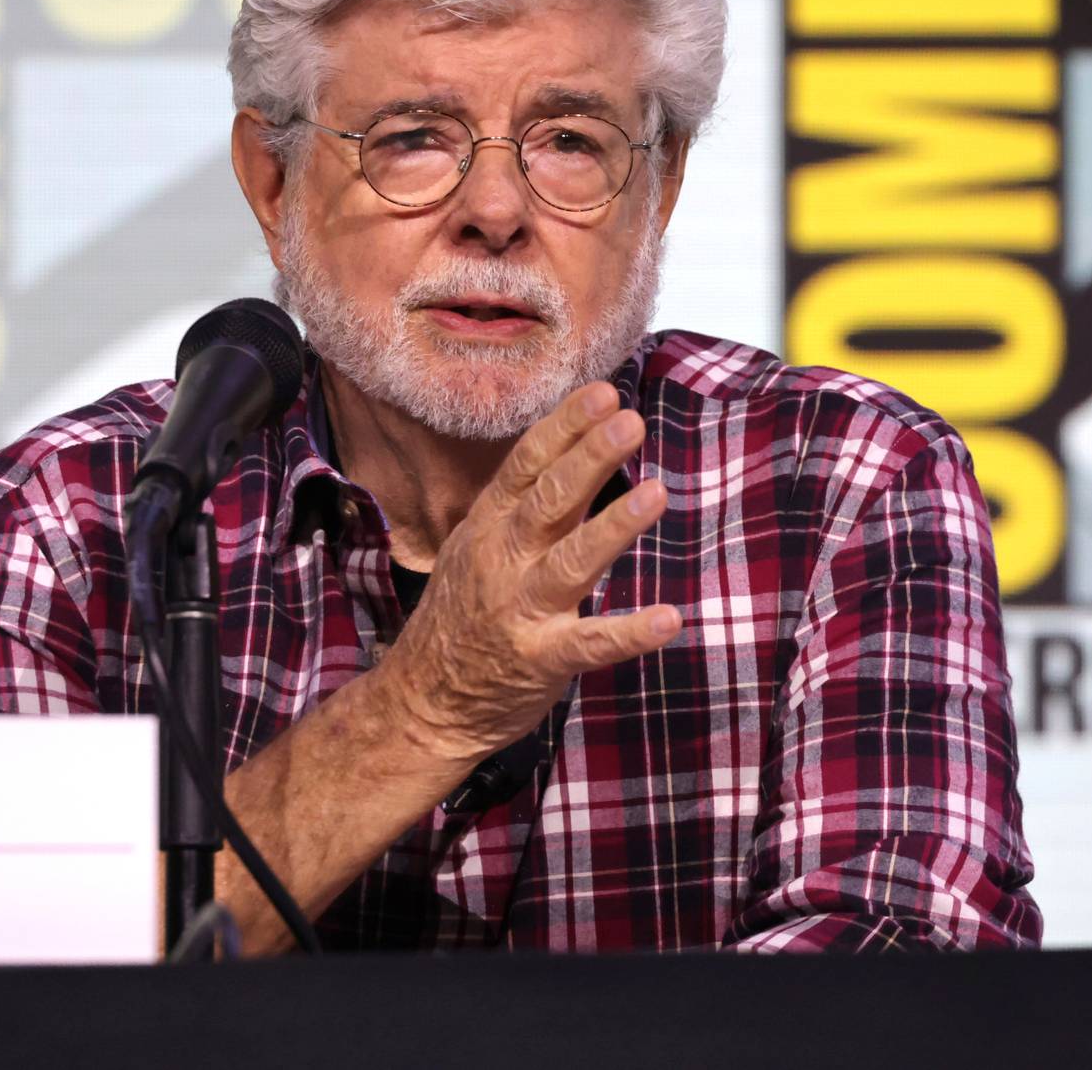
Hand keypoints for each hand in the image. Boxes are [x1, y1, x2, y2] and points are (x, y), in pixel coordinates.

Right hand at [374, 381, 680, 762]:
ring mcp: (521, 609)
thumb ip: (528, 503)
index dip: (565, 426)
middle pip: (549, 499)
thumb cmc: (462, 614)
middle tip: (628, 420)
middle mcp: (502, 559)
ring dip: (614, 526)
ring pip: (571, 560)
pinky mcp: (541, 659)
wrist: (422, 700)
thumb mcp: (477, 545)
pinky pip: (590, 643)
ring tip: (656, 493)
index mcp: (488, 525)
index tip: (603, 392)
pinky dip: (629, 632)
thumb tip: (581, 448)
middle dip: (589, 457)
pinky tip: (668, 619)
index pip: (527, 463)